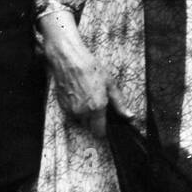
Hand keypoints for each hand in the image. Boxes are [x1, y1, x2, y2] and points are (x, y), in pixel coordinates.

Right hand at [39, 10, 133, 138]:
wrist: (68, 59)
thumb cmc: (89, 68)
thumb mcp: (110, 83)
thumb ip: (119, 103)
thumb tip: (129, 116)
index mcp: (96, 108)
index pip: (100, 132)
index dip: (105, 129)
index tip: (107, 123)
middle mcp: (82, 112)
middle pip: (90, 127)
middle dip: (95, 120)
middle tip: (98, 105)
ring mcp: (70, 110)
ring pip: (80, 120)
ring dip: (85, 114)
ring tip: (87, 96)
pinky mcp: (62, 105)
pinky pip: (72, 113)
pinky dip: (76, 108)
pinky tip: (79, 94)